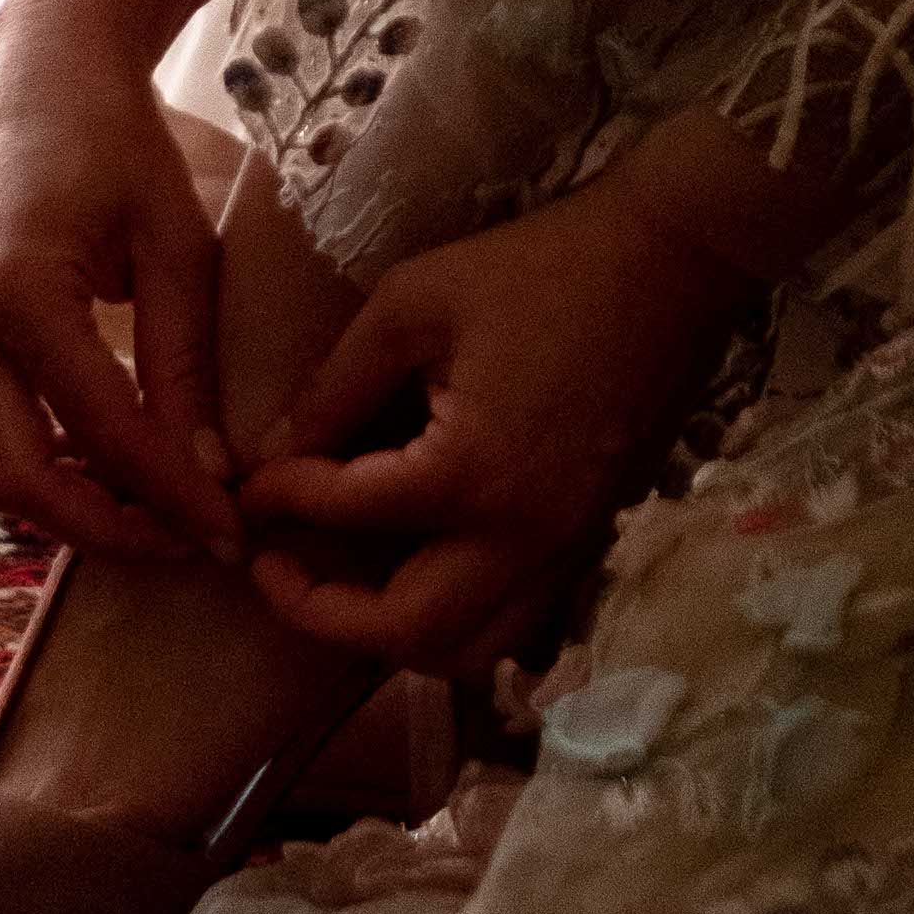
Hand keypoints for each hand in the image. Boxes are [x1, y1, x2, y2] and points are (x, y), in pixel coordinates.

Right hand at [0, 0, 238, 569]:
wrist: (40, 69)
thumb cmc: (118, 138)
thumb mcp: (175, 240)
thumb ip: (185, 359)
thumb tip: (210, 473)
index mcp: (17, 291)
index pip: (102, 429)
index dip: (169, 493)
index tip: (228, 533)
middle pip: (15, 480)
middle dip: (102, 528)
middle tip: (186, 541)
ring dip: (61, 508)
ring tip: (152, 511)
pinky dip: (38, 470)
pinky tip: (106, 468)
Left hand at [232, 142, 766, 674]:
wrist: (667, 264)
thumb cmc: (538, 268)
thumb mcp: (414, 304)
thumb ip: (337, 387)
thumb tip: (275, 450)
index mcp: (469, 472)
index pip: (346, 514)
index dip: (279, 499)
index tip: (246, 484)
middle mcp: (519, 535)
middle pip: (405, 631)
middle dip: (320, 612)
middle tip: (273, 565)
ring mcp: (563, 547)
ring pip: (469, 650)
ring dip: (392, 636)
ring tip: (342, 584)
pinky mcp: (587, 539)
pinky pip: (514, 618)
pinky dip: (455, 618)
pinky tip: (419, 567)